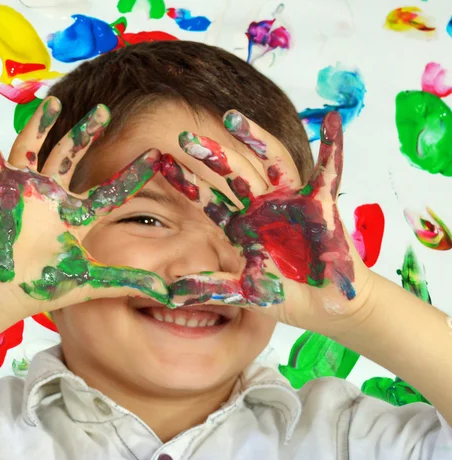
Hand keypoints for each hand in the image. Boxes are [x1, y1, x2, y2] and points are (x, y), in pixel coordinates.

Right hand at [0, 95, 167, 319]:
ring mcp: (24, 187)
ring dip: (41, 124)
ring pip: (34, 146)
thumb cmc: (41, 287)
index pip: (110, 189)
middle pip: (71, 157)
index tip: (156, 155)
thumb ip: (126, 281)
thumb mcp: (90, 280)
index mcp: (75, 215)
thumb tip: (164, 291)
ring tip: (53, 100)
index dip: (133, 173)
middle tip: (104, 112)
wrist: (0, 293)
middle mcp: (52, 196)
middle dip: (86, 133)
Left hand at [164, 111, 372, 334]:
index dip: (187, 182)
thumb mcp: (243, 291)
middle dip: (211, 155)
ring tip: (231, 117)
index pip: (210, 198)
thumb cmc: (286, 296)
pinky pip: (329, 171)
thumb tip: (170, 293)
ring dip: (254, 139)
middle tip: (185, 138)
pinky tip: (331, 120)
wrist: (326, 306)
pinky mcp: (321, 204)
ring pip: (270, 162)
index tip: (161, 164)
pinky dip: (333, 147)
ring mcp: (290, 202)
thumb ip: (210, 287)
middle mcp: (262, 208)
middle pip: (234, 174)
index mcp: (242, 226)